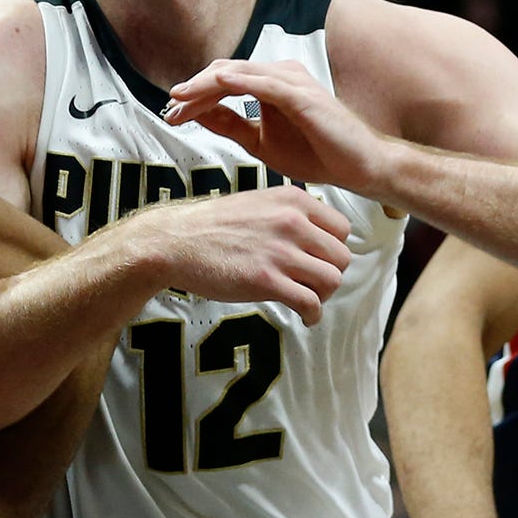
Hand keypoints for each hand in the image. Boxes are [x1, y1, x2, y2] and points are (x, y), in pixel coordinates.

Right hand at [121, 185, 351, 324]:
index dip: (334, 248)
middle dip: (331, 274)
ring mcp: (280, 252)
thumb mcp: (258, 203)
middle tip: (313, 284)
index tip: (320, 261)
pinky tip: (305, 317)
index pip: (342, 228)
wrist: (176, 242)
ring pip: (332, 280)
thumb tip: (316, 236)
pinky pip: (310, 303)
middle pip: (341, 257)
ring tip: (308, 300)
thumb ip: (289, 214)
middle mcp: (292, 222)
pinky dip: (313, 315)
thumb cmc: (213, 226)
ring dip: (323, 296)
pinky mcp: (266, 281)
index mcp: (292, 200)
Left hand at [165, 58, 392, 193]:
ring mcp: (291, 81)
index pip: (223, 81)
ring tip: (181, 99)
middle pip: (225, 72)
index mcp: (269, 83)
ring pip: (238, 73)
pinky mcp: (302, 94)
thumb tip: (197, 115)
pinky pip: (264, 83)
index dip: (194, 95)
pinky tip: (217, 85)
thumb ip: (231, 125)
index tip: (172, 113)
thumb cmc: (316, 153)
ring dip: (206, 85)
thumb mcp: (260, 142)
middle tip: (170, 108)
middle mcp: (279, 74)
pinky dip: (238, 82)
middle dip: (194, 89)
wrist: (358, 166)